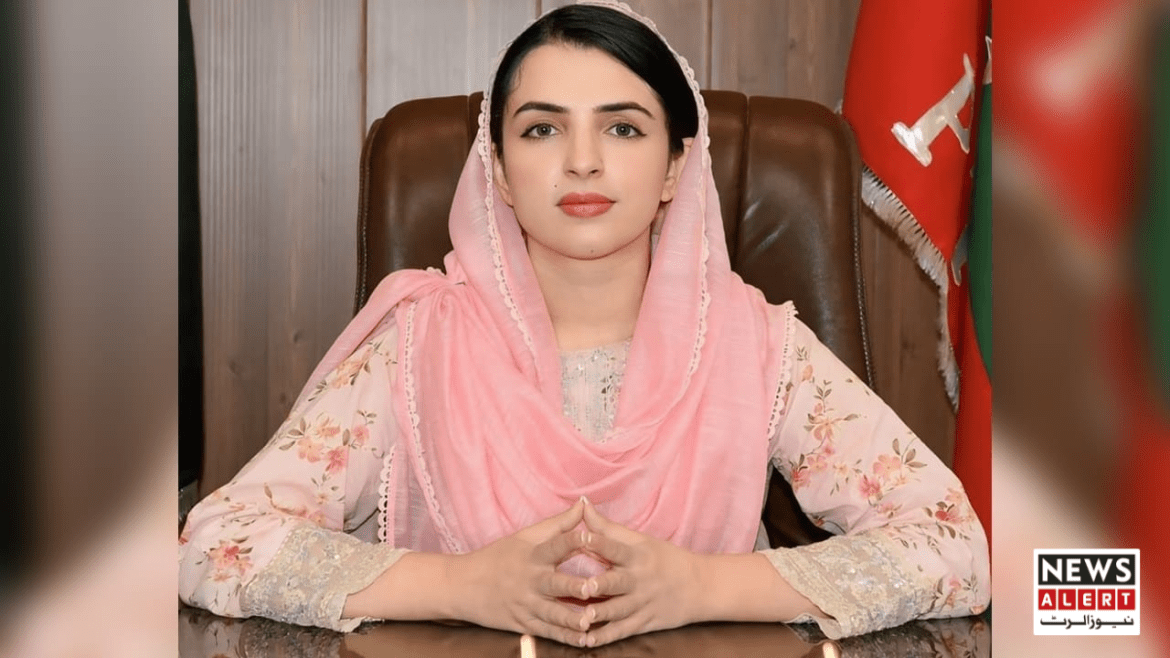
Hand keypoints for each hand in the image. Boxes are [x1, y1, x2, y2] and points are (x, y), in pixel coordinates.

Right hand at [451, 498, 595, 645]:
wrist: (462, 586)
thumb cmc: (498, 557)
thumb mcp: (526, 537)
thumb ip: (559, 524)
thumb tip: (584, 504)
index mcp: (533, 556)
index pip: (554, 545)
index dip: (571, 540)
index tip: (589, 536)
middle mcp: (530, 581)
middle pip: (554, 584)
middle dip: (572, 587)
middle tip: (591, 588)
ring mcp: (526, 605)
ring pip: (552, 614)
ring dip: (571, 619)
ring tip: (590, 621)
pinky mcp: (523, 624)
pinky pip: (547, 632)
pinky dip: (564, 638)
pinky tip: (583, 641)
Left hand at [578, 500, 703, 646]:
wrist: (700, 587)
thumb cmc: (665, 558)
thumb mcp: (640, 540)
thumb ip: (607, 527)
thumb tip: (582, 505)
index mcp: (638, 556)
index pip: (617, 548)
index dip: (600, 542)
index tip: (583, 536)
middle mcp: (639, 580)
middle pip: (618, 582)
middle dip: (601, 584)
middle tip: (584, 586)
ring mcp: (642, 604)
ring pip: (619, 610)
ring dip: (601, 614)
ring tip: (582, 618)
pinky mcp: (645, 623)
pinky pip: (623, 631)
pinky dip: (606, 637)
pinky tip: (588, 640)